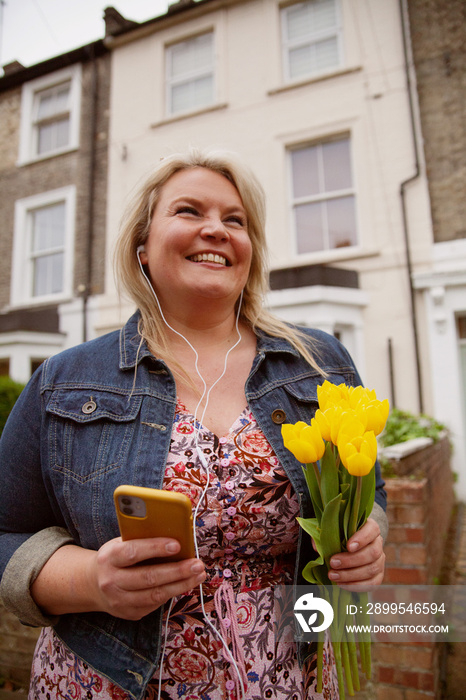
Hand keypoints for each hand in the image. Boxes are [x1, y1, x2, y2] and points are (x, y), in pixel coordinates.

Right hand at [91, 537, 205, 619]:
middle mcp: (112, 581)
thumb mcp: (121, 542)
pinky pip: (155, 604)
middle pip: (148, 578)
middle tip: (197, 564)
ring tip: (198, 575)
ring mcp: (119, 601)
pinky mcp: (129, 613)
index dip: (155, 548)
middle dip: (177, 571)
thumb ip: (141, 539)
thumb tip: (173, 533)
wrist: (92, 584)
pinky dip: (172, 593)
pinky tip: (185, 583)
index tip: (177, 544)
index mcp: (109, 558)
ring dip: (181, 585)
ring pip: (155, 595)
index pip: (133, 552)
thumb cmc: (115, 557)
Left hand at [328, 518, 384, 589]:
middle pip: (373, 553)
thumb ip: (324, 533)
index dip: (362, 539)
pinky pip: (372, 583)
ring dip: (351, 575)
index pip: (372, 530)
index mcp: (370, 527)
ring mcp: (380, 560)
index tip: (348, 546)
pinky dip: (356, 585)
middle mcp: (378, 543)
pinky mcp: (378, 575)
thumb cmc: (340, 534)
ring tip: (333, 575)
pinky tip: (341, 584)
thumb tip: (317, 547)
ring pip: (372, 569)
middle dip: (351, 560)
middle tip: (333, 563)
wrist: (350, 545)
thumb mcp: (332, 528)